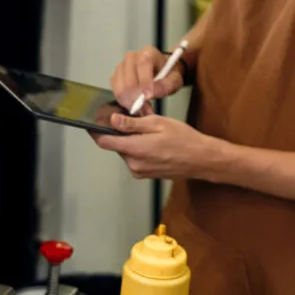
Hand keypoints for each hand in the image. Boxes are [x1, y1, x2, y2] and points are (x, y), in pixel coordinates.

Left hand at [95, 114, 220, 180]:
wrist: (201, 160)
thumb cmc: (184, 140)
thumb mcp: (157, 123)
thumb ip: (132, 124)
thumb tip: (112, 120)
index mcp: (135, 149)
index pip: (104, 141)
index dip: (96, 130)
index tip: (93, 122)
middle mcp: (133, 164)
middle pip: (116, 145)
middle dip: (122, 132)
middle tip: (136, 119)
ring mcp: (139, 171)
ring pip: (126, 151)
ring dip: (132, 141)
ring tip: (151, 132)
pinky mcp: (144, 174)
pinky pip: (134, 158)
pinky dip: (139, 149)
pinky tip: (154, 143)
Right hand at [110, 46, 185, 113]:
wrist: (160, 72)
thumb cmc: (167, 74)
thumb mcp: (174, 79)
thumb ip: (166, 86)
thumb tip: (152, 93)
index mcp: (148, 53)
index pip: (143, 65)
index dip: (145, 81)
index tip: (148, 96)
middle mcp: (132, 57)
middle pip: (129, 80)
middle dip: (137, 98)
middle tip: (147, 110)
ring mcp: (121, 66)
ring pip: (121, 89)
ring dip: (131, 102)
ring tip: (142, 108)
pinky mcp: (115, 76)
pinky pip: (116, 92)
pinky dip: (125, 102)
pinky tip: (135, 104)